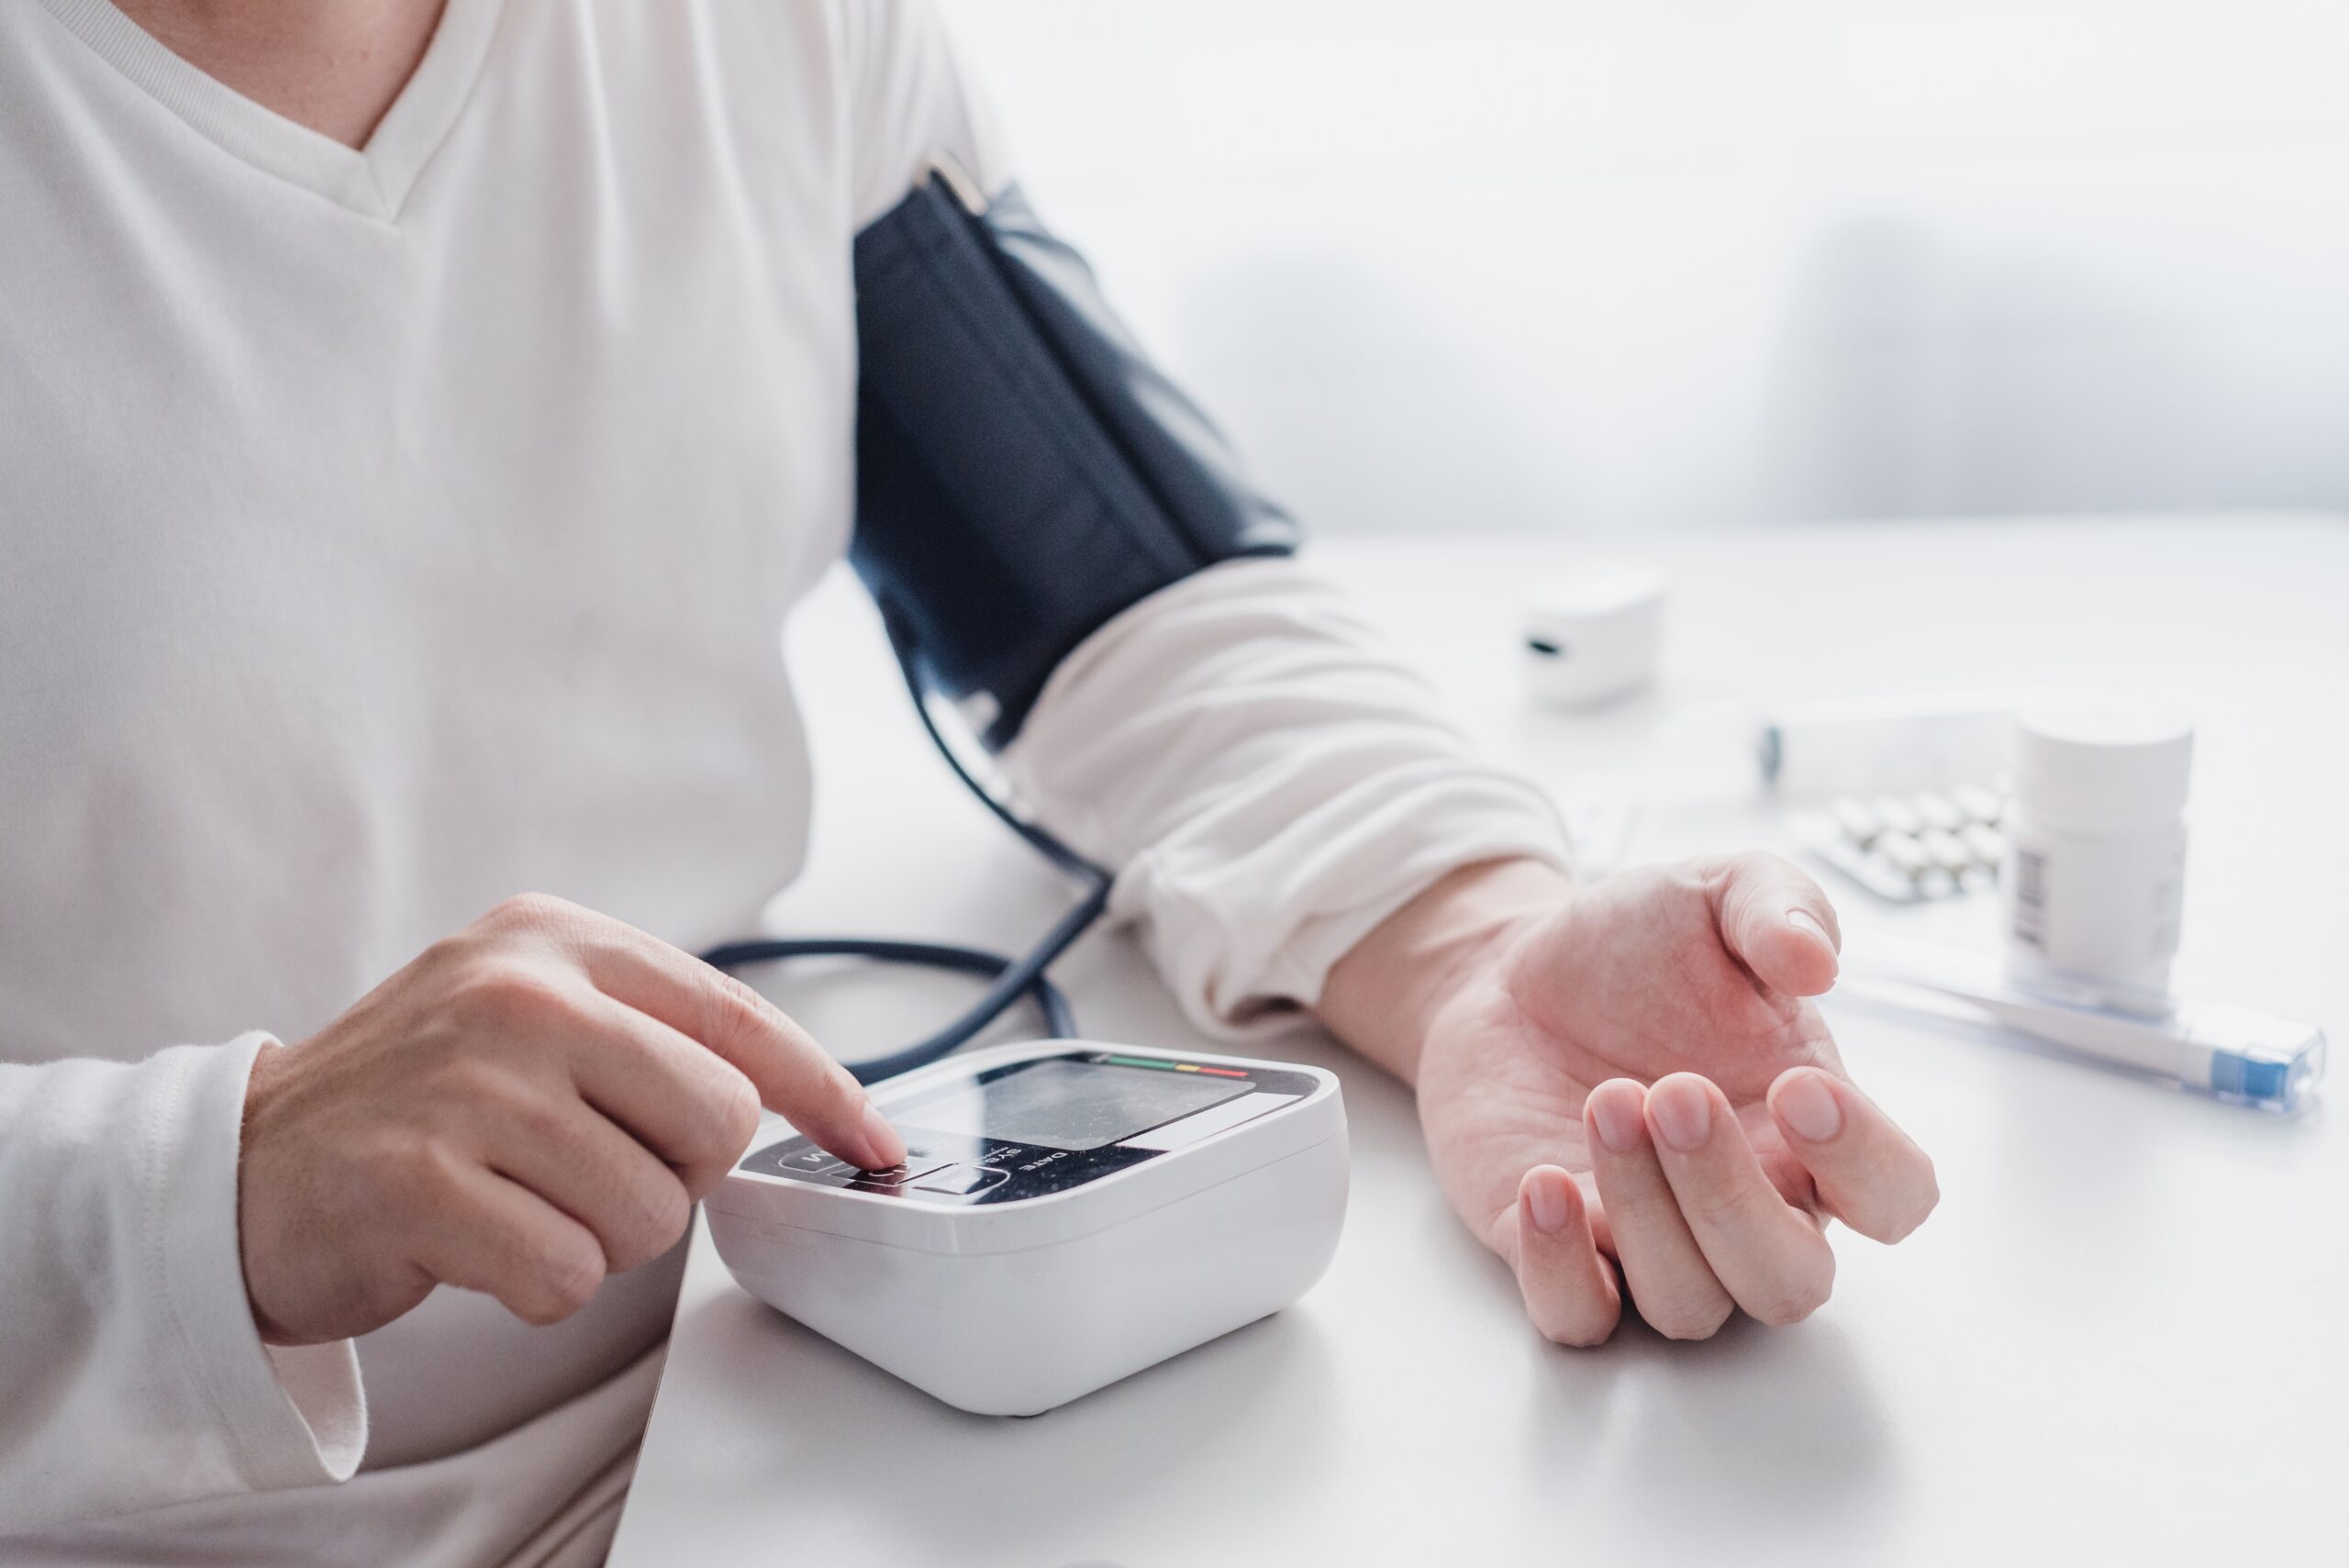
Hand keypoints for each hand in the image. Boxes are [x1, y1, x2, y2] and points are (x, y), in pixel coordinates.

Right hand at [238, 893, 904, 1344]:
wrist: (239, 1165)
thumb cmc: (414, 1099)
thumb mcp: (531, 1015)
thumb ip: (652, 1034)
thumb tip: (801, 1099)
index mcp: (558, 940)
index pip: (741, 1018)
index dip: (826, 1092)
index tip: (874, 1143)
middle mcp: (518, 993)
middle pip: (717, 1122)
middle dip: (677, 1178)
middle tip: (590, 1174)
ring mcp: (466, 1084)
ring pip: (650, 1212)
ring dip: (599, 1239)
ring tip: (519, 1202)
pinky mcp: (418, 1182)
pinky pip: (567, 1275)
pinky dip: (538, 1286)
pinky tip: (478, 1245)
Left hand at [1323, 855, 1935, 1343]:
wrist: (1508, 971)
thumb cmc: (1634, 948)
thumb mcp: (1715, 894)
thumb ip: (1780, 909)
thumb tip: (1816, 961)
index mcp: (1810, 1131)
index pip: (1894, 1196)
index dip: (1867, 1161)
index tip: (1801, 1086)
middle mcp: (1747, 1204)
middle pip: (1788, 1282)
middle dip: (1731, 1199)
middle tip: (1674, 1092)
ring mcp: (1653, 1242)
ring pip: (1689, 1303)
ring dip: (1645, 1210)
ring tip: (1605, 1100)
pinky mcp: (1562, 1254)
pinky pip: (1580, 1318)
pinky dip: (1564, 1270)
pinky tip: (1544, 1183)